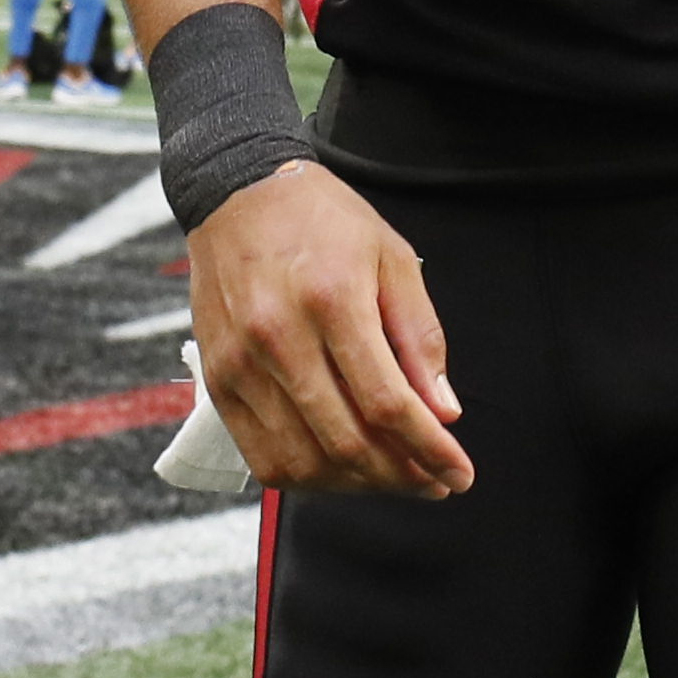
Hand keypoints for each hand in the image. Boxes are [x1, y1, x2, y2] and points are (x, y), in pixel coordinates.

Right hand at [185, 162, 470, 497]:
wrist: (238, 193)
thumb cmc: (323, 220)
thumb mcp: (392, 257)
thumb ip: (420, 336)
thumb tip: (443, 412)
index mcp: (332, 300)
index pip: (387, 402)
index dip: (429, 449)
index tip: (460, 472)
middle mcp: (279, 338)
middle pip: (346, 441)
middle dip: (402, 476)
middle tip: (435, 482)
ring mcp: (241, 365)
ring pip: (304, 460)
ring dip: (358, 485)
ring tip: (394, 477)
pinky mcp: (217, 381)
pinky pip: (262, 456)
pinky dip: (308, 477)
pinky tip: (341, 470)